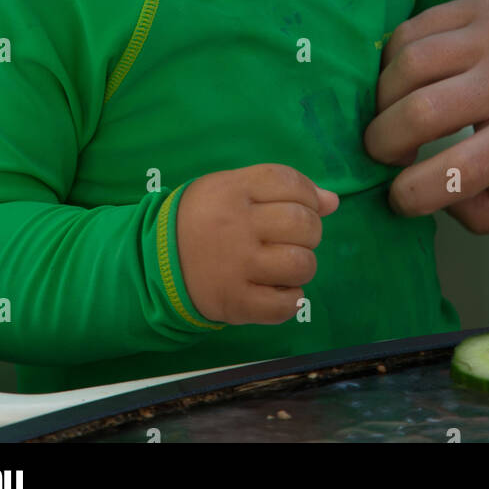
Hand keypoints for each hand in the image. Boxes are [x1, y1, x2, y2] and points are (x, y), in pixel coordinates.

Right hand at [176, 164, 338, 324]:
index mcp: (233, 190)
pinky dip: (291, 299)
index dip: (308, 194)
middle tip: (293, 238)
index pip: (289, 182)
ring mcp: (236, 266)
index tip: (303, 206)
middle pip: (302, 223)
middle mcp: (236, 226)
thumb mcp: (233, 189)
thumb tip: (332, 201)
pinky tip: (277, 290)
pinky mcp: (235, 303)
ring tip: (285, 265)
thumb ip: (281, 188)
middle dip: (310, 231)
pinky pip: (286, 305)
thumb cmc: (203, 219)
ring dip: (303, 265)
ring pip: (301, 264)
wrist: (155, 262)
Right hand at [362, 0, 488, 232]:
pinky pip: (411, 28)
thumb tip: (442, 203)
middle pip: (417, 114)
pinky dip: (391, 58)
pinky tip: (401, 78)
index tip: (400, 198)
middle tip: (383, 153)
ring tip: (390, 115)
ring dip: (380, 99)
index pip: (453, 174)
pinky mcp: (476, 6)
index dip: (409, 196)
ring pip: (407, 65)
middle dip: (381, 143)